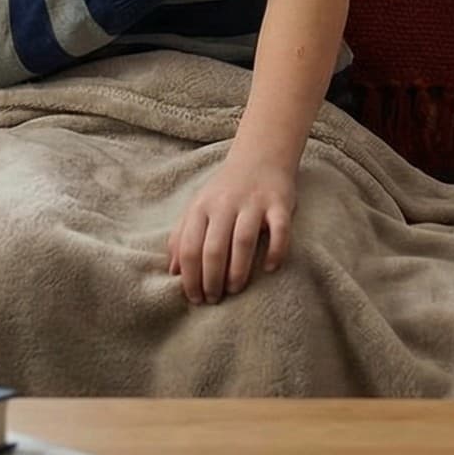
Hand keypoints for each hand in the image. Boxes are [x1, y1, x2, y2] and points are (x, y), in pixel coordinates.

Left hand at [168, 152, 296, 304]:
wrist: (260, 155)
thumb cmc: (225, 190)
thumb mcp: (198, 207)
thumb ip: (182, 236)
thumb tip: (173, 271)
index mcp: (201, 207)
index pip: (190, 248)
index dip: (190, 277)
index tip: (195, 298)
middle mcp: (225, 204)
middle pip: (214, 248)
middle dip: (212, 279)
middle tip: (214, 299)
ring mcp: (253, 203)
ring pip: (243, 241)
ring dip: (237, 270)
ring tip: (235, 289)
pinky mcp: (279, 203)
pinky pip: (280, 230)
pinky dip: (276, 251)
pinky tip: (269, 268)